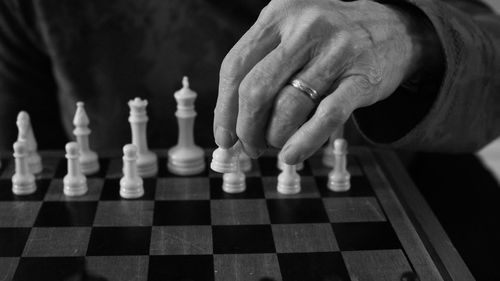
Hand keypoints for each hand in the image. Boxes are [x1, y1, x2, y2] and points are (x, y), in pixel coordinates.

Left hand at [213, 0, 425, 163]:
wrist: (392, 30)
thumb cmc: (328, 40)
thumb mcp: (290, 35)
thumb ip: (260, 68)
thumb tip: (230, 123)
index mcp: (279, 14)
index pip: (235, 66)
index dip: (224, 109)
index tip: (224, 136)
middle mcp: (305, 28)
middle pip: (256, 90)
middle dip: (246, 128)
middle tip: (250, 146)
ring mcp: (336, 52)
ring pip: (288, 108)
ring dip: (275, 137)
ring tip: (276, 144)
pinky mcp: (362, 79)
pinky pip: (325, 118)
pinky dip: (303, 142)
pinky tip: (291, 155)